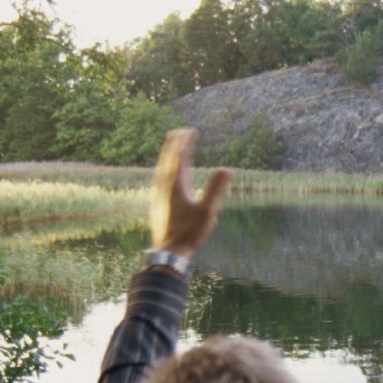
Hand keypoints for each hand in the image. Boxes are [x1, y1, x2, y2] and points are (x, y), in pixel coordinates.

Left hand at [149, 128, 229, 257]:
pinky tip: (167, 178)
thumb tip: (225, 169)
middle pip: (167, 161)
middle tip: (177, 131)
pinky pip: (160, 181)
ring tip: (171, 149)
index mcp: (175, 186)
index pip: (179, 159)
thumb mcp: (207, 211)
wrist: (169, 252)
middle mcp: (164, 188)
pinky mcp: (157, 205)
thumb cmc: (189, 233)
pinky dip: (164, 171)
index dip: (184, 144)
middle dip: (173, 145)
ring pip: (161, 171)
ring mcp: (158, 197)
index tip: (189, 131)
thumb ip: (215, 189)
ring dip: (167, 157)